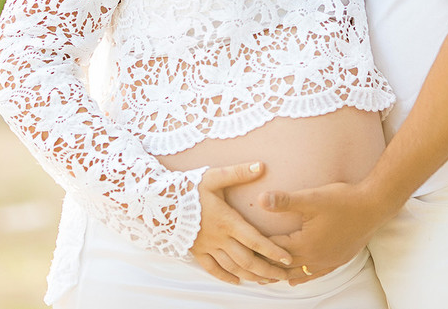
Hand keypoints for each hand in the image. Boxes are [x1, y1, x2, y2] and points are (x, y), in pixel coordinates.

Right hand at [190, 162, 293, 284]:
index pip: (255, 240)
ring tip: (267, 281)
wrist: (159, 202)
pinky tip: (237, 281)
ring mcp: (208, 247)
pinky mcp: (196, 251)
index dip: (272, 250)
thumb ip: (238, 173)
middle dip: (267, 270)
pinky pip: (213, 269)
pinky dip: (226, 277)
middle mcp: (219, 238)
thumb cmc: (188, 188)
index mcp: (227, 221)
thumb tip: (261, 166)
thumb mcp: (213, 177)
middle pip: (247, 260)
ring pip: (233, 268)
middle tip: (284, 276)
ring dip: (252, 276)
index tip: (288, 258)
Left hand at [259, 181, 382, 284]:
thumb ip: (284, 201)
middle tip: (247, 269)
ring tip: (266, 278)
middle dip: (266, 266)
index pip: (273, 250)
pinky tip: (296, 279)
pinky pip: (316, 274)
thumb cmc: (343, 200)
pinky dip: (302, 277)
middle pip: (283, 266)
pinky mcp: (338, 260)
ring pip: (298, 274)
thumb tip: (260, 199)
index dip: (257, 249)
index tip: (241, 249)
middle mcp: (315, 258)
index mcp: (305, 245)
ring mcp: (327, 261)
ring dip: (281, 274)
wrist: (374, 207)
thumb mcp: (311, 198)